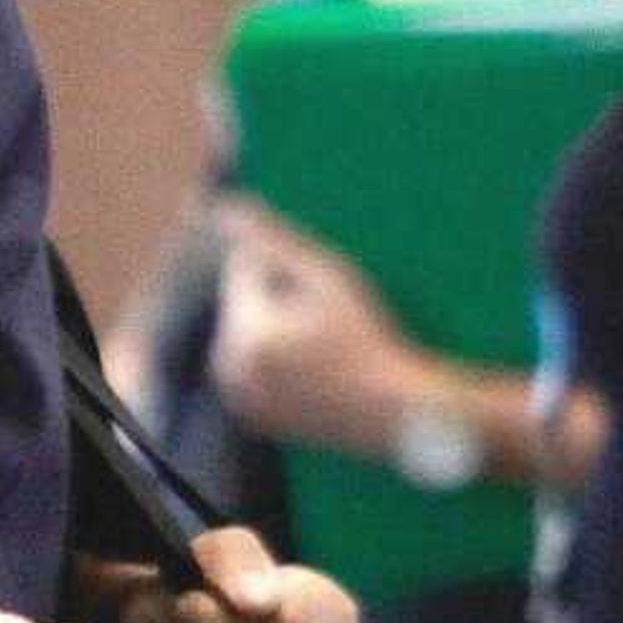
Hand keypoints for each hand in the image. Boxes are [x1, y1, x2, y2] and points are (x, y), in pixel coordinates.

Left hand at [210, 196, 419, 454]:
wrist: (397, 413)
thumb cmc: (370, 338)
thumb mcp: (329, 277)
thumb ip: (274, 239)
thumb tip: (225, 207)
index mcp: (245, 332)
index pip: (243, 270)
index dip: (286, 272)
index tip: (323, 298)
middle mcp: (229, 369)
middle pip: (243, 306)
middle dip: (276, 301)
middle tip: (328, 327)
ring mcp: (239, 397)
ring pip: (249, 337)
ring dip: (275, 330)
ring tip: (326, 349)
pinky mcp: (253, 415)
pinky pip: (255, 369)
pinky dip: (276, 363)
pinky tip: (319, 372)